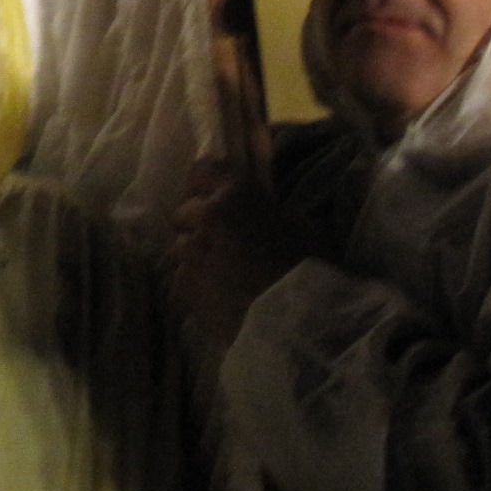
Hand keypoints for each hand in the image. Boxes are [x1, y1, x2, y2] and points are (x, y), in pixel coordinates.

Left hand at [170, 157, 301, 346]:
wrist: (297, 320)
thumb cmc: (309, 268)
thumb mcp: (298, 224)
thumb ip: (265, 208)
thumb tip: (257, 205)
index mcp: (236, 193)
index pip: (202, 170)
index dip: (204, 183)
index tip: (210, 194)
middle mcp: (206, 215)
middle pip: (185, 211)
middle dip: (198, 223)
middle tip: (221, 241)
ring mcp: (190, 250)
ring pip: (180, 245)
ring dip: (195, 254)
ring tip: (222, 273)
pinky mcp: (183, 283)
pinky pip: (182, 276)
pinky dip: (196, 282)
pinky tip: (219, 294)